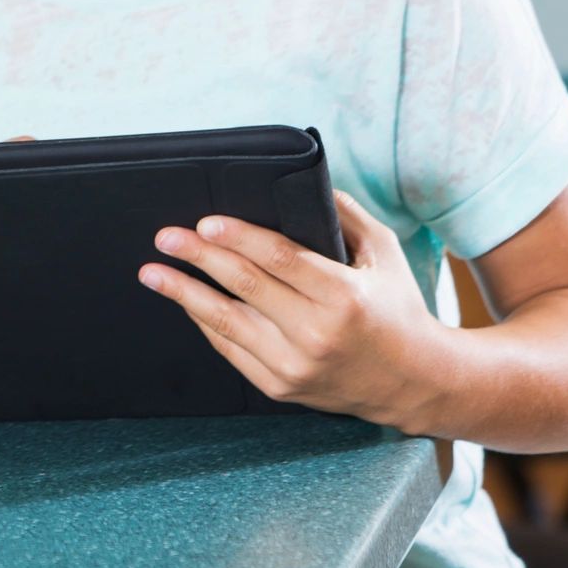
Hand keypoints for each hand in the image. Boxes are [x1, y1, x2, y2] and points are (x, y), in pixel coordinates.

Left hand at [139, 192, 445, 429]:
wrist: (416, 383)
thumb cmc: (397, 308)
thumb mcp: (384, 255)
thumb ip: (346, 215)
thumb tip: (306, 180)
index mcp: (344, 296)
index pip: (280, 259)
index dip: (238, 238)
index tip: (204, 222)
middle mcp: (317, 333)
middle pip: (245, 286)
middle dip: (198, 257)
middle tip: (165, 237)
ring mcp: (296, 365)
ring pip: (226, 322)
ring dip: (183, 293)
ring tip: (152, 272)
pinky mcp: (280, 386)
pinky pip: (230, 350)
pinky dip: (204, 323)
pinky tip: (185, 301)